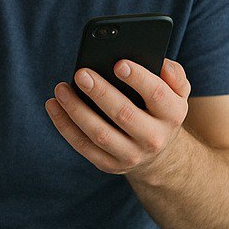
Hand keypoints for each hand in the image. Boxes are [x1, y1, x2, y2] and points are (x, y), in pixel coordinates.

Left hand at [45, 58, 190, 176]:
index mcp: (172, 115)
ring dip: (76, 110)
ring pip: (99, 133)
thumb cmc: (158, 111)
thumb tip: (161, 64)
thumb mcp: (176, 93)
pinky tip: (53, 106)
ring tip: (61, 89)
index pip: (157, 95)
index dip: (139, 79)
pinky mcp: (108, 164)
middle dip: (101, 93)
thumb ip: (173, 75)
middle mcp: (154, 138)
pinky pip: (82, 145)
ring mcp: (131, 155)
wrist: (157, 154)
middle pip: (124, 114)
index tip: (119, 63)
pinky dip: (64, 125)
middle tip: (81, 74)